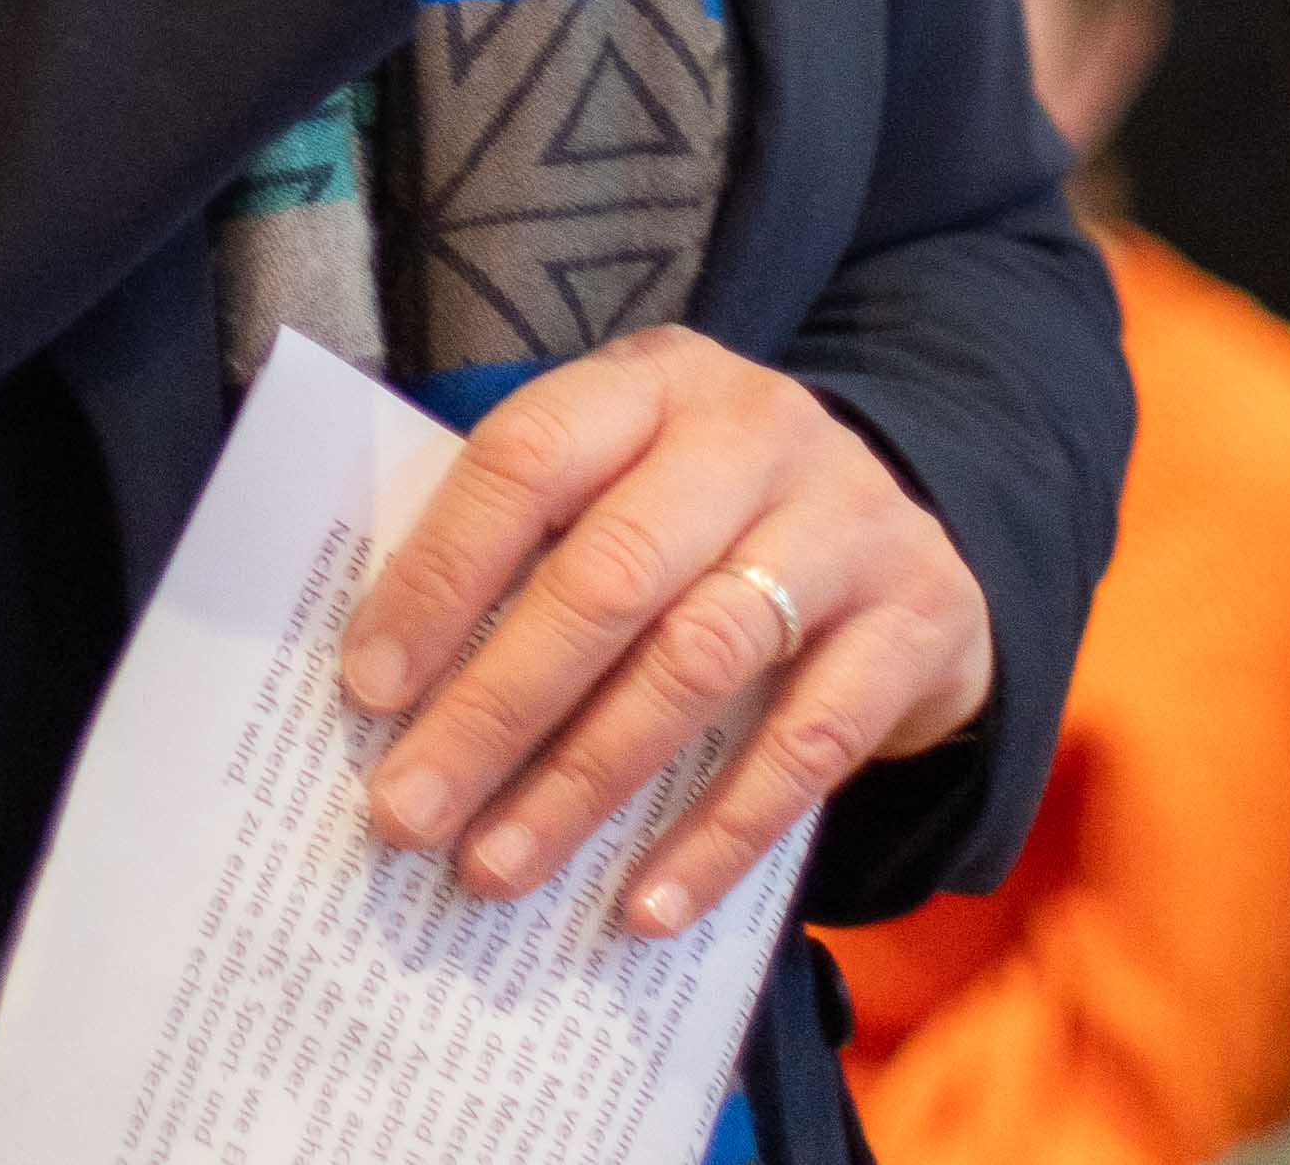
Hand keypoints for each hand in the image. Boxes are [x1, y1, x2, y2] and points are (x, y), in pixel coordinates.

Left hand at [331, 332, 993, 938]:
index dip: (440, 575)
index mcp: (652, 384)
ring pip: (695, 662)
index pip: (527, 459)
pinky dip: (716, 835)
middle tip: (408, 812)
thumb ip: (534, 546)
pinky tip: (643, 905)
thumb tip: (392, 689)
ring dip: (582, 781)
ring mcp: (848, 523)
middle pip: (606, 575)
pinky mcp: (921, 622)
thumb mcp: (629, 482)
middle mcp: (753, 433)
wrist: (913, 531)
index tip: (368, 688)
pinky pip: (808, 747)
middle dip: (493, 707)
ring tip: (496, 867)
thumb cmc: (715, 519)